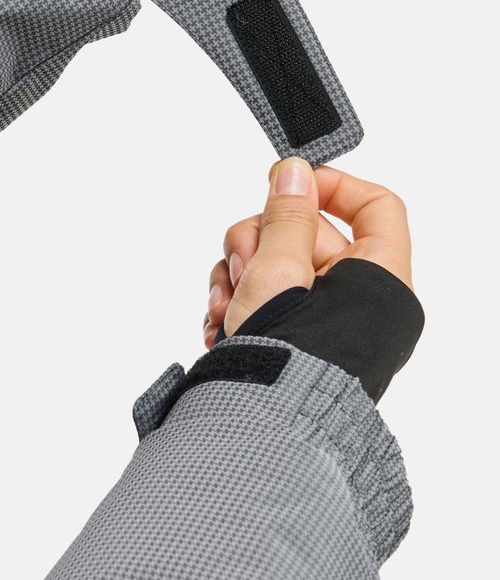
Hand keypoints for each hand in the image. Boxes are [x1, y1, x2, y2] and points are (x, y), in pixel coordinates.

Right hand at [203, 159, 412, 349]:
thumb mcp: (279, 270)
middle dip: (260, 239)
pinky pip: (261, 292)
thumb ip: (287, 215)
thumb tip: (296, 171)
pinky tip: (222, 321)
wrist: (255, 428)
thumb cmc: (284, 360)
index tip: (289, 184)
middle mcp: (356, 299)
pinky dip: (236, 299)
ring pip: (275, 258)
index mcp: (378, 281)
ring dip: (239, 271)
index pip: (376, 208)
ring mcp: (321, 318)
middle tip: (242, 262)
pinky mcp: (290, 334)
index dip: (333, 186)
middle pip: (307, 230)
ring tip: (228, 303)